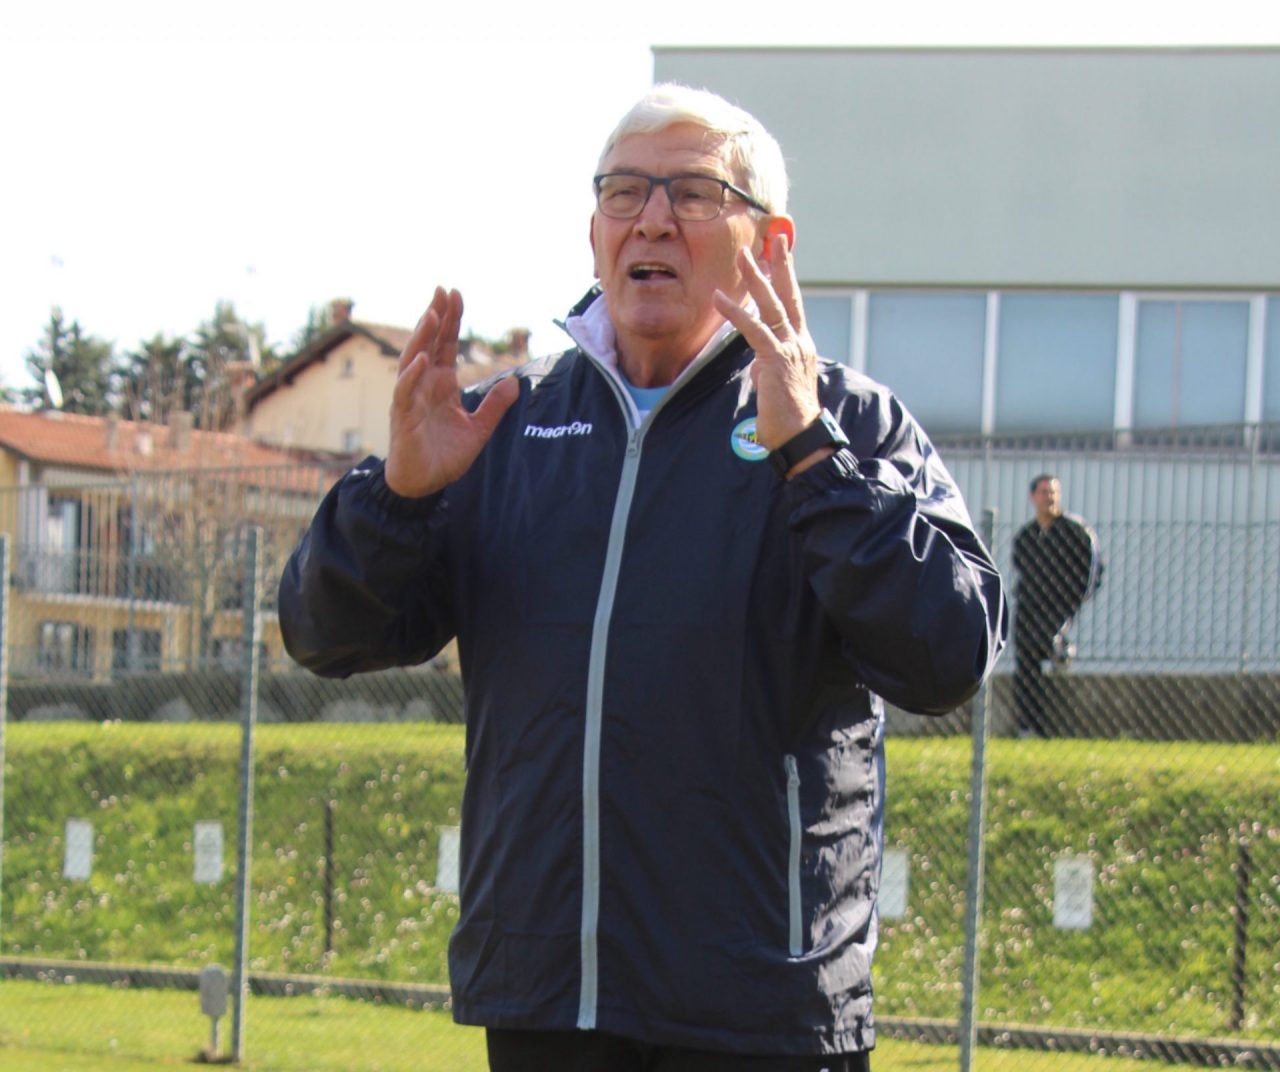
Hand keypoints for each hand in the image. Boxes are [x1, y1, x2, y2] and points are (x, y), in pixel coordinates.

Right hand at [384, 287, 518, 497]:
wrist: (425, 484)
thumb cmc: (445, 456)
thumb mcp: (479, 429)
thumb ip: (495, 406)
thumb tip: (515, 383)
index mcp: (441, 383)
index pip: (446, 344)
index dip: (451, 319)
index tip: (456, 294)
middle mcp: (424, 384)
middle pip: (429, 343)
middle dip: (435, 316)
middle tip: (442, 290)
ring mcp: (411, 398)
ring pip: (413, 360)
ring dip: (422, 337)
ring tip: (432, 314)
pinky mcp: (403, 416)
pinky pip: (405, 391)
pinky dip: (412, 374)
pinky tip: (423, 358)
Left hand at [713, 235, 828, 474]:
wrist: (800, 435)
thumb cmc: (789, 416)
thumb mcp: (778, 385)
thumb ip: (769, 368)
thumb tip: (758, 365)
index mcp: (802, 345)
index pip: (794, 305)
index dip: (787, 279)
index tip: (782, 255)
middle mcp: (800, 341)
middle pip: (789, 295)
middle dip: (781, 265)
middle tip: (774, 238)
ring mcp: (791, 348)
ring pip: (772, 305)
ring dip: (756, 278)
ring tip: (744, 255)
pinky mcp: (776, 359)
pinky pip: (754, 329)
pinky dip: (735, 312)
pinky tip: (719, 297)